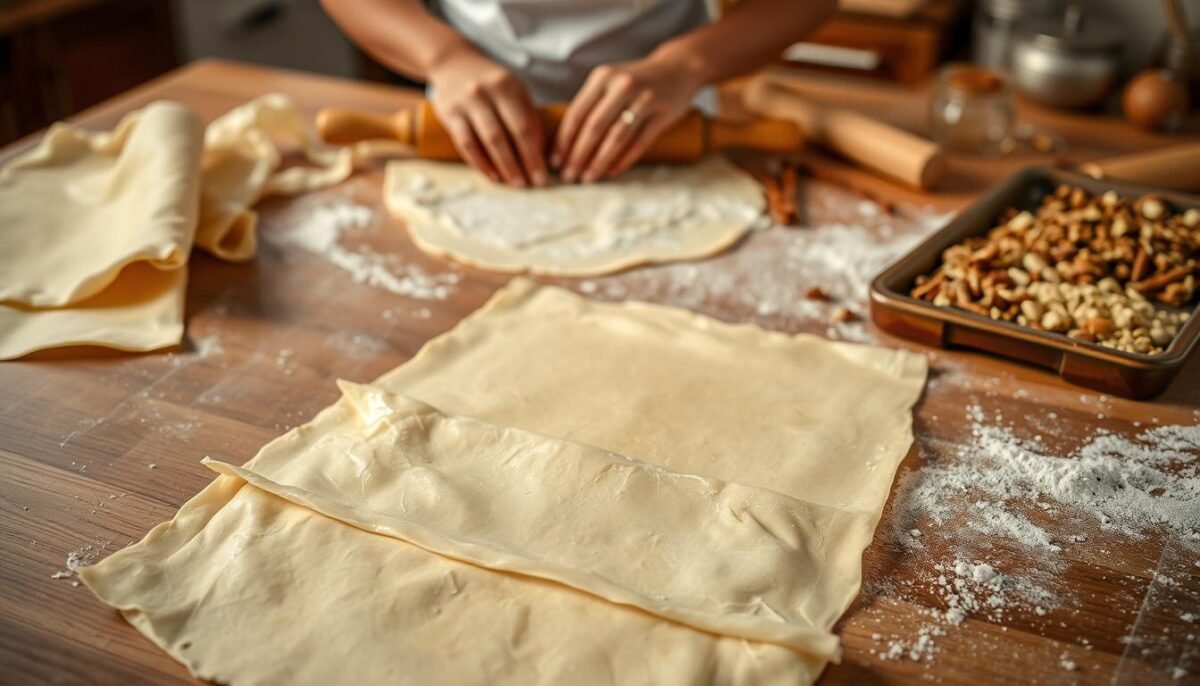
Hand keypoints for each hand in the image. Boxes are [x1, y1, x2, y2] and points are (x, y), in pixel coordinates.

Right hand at [427, 48, 546, 186]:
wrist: (453, 64)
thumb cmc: (492, 84)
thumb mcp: (514, 90)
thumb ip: (527, 116)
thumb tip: (540, 154)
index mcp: (509, 86)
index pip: (525, 125)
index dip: (534, 154)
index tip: (542, 176)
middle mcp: (487, 92)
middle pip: (507, 135)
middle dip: (520, 164)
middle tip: (529, 185)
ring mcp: (466, 102)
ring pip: (487, 141)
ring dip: (502, 167)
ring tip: (513, 184)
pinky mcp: (449, 113)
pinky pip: (466, 143)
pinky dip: (480, 162)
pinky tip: (493, 176)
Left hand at [553, 54, 700, 182]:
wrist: (678, 68)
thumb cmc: (636, 81)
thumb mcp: (611, 82)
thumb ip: (591, 103)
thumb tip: (565, 143)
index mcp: (603, 77)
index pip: (577, 113)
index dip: (564, 140)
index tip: (555, 161)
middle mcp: (623, 85)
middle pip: (594, 127)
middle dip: (578, 155)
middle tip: (569, 176)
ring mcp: (645, 99)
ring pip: (617, 137)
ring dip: (599, 161)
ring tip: (588, 178)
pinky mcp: (663, 113)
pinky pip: (640, 142)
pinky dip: (624, 160)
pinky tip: (612, 172)